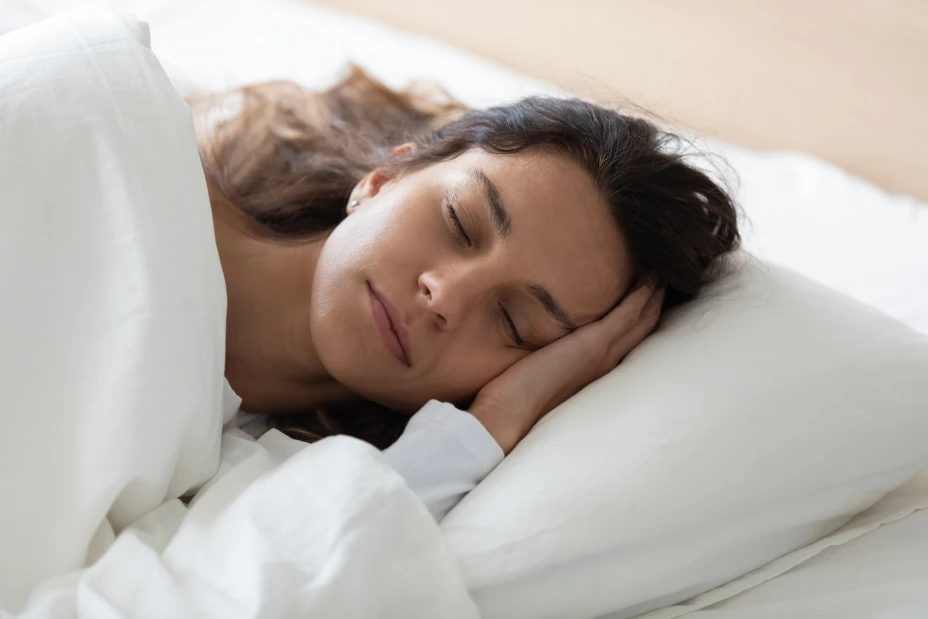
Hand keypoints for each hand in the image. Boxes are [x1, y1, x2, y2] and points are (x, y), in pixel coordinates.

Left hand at [468, 285, 664, 453]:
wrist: (506, 420)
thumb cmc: (511, 403)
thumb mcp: (534, 377)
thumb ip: (542, 362)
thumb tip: (530, 347)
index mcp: (592, 375)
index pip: (624, 343)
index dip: (638, 320)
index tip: (646, 298)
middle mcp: (604, 366)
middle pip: (641, 330)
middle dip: (654, 304)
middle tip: (664, 279)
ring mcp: (602, 356)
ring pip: (641, 321)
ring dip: (653, 296)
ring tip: (661, 273)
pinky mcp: (593, 346)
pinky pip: (627, 315)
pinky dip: (642, 296)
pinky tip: (650, 278)